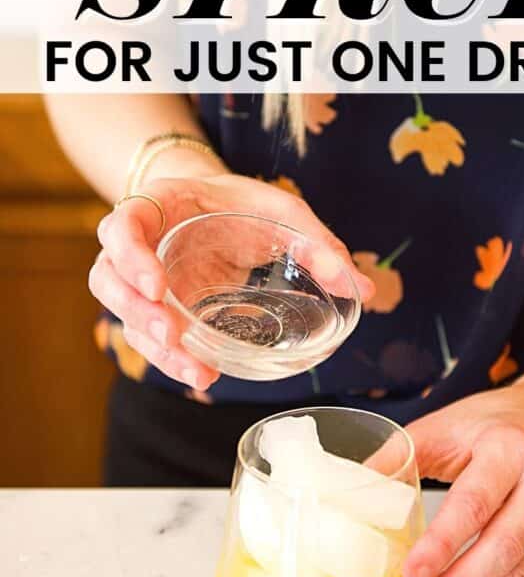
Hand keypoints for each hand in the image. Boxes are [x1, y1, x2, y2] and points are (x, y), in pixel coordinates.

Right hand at [90, 173, 374, 389]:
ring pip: (125, 316)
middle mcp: (139, 247)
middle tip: (173, 333)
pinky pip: (150, 336)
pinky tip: (202, 374)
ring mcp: (142, 281)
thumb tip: (362, 289)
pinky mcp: (157, 309)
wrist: (213, 205)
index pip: (121, 227)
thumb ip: (316, 243)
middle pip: (109, 280)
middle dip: (137, 311)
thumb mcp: (280, 209)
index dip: (130, 257)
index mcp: (156, 206)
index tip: (158, 286)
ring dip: (154, 346)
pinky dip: (172, 357)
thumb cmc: (239, 203)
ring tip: (196, 369)